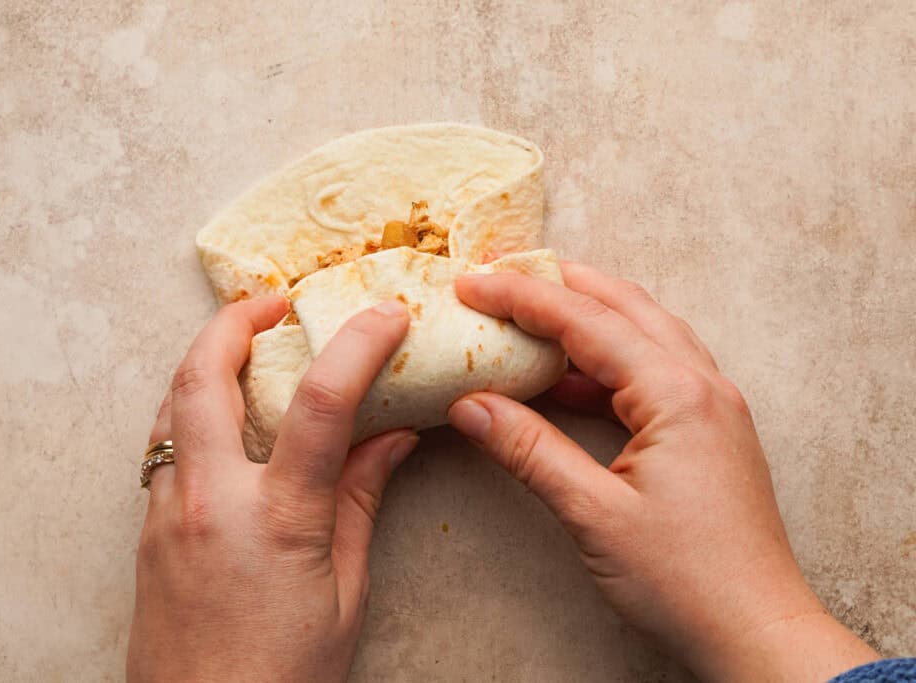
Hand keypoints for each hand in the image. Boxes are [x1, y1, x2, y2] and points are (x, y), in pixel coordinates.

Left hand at [128, 297, 416, 681]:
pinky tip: (221, 419)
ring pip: (169, 404)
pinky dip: (189, 410)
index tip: (384, 315)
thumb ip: (361, 502)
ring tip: (244, 347)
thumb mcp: (345, 593)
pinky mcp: (147, 530)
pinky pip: (161, 445)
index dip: (356, 345)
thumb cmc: (283, 676)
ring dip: (204, 360)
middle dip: (234, 320)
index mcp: (277, 518)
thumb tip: (391, 439)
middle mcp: (211, 500)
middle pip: (202, 374)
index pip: (320, 403)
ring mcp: (168, 512)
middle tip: (273, 302)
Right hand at [448, 263, 877, 682]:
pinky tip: (567, 382)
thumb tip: (470, 405)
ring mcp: (712, 406)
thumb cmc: (686, 581)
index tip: (472, 284)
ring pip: (643, 333)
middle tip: (501, 276)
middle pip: (624, 306)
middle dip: (560, 284)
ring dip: (587, 315)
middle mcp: (703, 385)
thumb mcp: (594, 513)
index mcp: (677, 395)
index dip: (521, 298)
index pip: (586, 322)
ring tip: (530, 312)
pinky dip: (606, 362)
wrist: (756, 632)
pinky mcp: (708, 431)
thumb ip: (530, 450)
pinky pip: (654, 371)